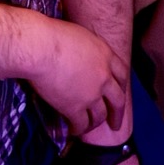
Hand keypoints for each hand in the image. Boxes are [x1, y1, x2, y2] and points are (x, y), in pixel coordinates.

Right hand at [28, 18, 126, 136]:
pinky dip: (78, 129)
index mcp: (105, 55)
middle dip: (117, 114)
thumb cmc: (53, 34)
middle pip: (118, 100)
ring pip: (100, 115)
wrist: (41, 47)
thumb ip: (88, 50)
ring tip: (89, 127)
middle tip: (115, 124)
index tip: (119, 93)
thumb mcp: (81, 36)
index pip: (122, 74)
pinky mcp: (75, 108)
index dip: (121, 85)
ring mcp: (91, 94)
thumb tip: (82, 56)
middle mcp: (103, 77)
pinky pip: (81, 124)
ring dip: (95, 123)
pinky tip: (72, 130)